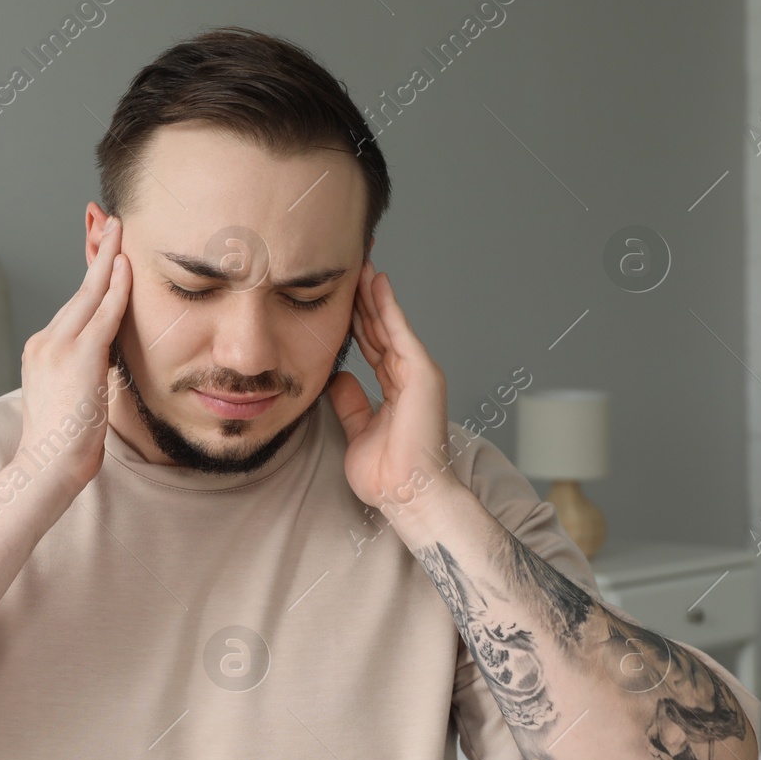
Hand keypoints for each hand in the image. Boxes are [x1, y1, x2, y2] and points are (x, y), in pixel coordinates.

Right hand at [17, 214, 132, 495]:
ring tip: (119, 229)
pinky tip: (127, 265)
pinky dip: (118, 287)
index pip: (73, 305)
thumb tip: (103, 364)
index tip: (98, 250)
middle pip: (79, 290)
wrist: (46, 465)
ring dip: (107, 258)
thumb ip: (86, 372)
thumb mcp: (73, 399)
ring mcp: (58, 345)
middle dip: (96, 253)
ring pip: (89, 294)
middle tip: (108, 221)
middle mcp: (45, 341)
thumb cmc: (62, 445)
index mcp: (42, 350)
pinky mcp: (78, 355)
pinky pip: (104, 313)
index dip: (90, 276)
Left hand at [326, 261, 459, 511]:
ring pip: (390, 326)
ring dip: (374, 295)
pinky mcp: (422, 374)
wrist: (408, 495)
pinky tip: (377, 284)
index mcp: (395, 391)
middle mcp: (409, 378)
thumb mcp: (358, 430)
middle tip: (349, 268)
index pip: (372, 347)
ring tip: (359, 264)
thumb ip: (350, 402)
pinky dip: (389, 307)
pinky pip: (400, 334)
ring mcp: (418, 374)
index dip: (357, 321)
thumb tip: (337, 377)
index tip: (340, 298)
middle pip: (381, 330)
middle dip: (365, 300)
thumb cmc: (386, 475)